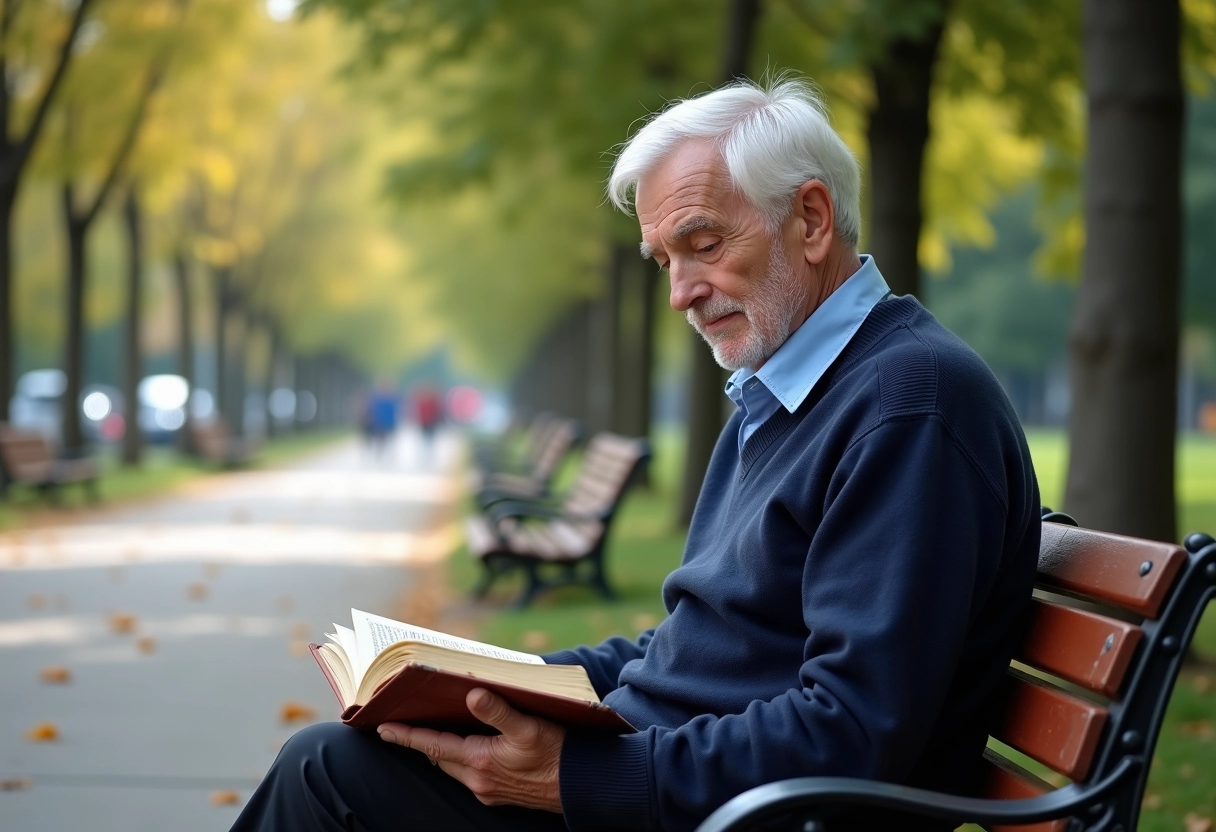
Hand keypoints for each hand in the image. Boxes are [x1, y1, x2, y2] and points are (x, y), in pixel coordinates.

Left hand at [377, 688, 566, 812]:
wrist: (581, 787)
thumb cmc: (557, 754)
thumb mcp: (528, 726)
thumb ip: (498, 710)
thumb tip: (472, 693)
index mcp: (480, 760)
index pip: (433, 746)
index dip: (407, 736)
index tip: (383, 729)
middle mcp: (478, 780)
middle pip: (440, 758)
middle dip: (422, 742)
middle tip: (404, 724)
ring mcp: (488, 790)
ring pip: (454, 767)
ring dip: (443, 751)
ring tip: (433, 732)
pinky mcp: (499, 794)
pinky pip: (470, 775)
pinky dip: (462, 759)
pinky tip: (471, 748)